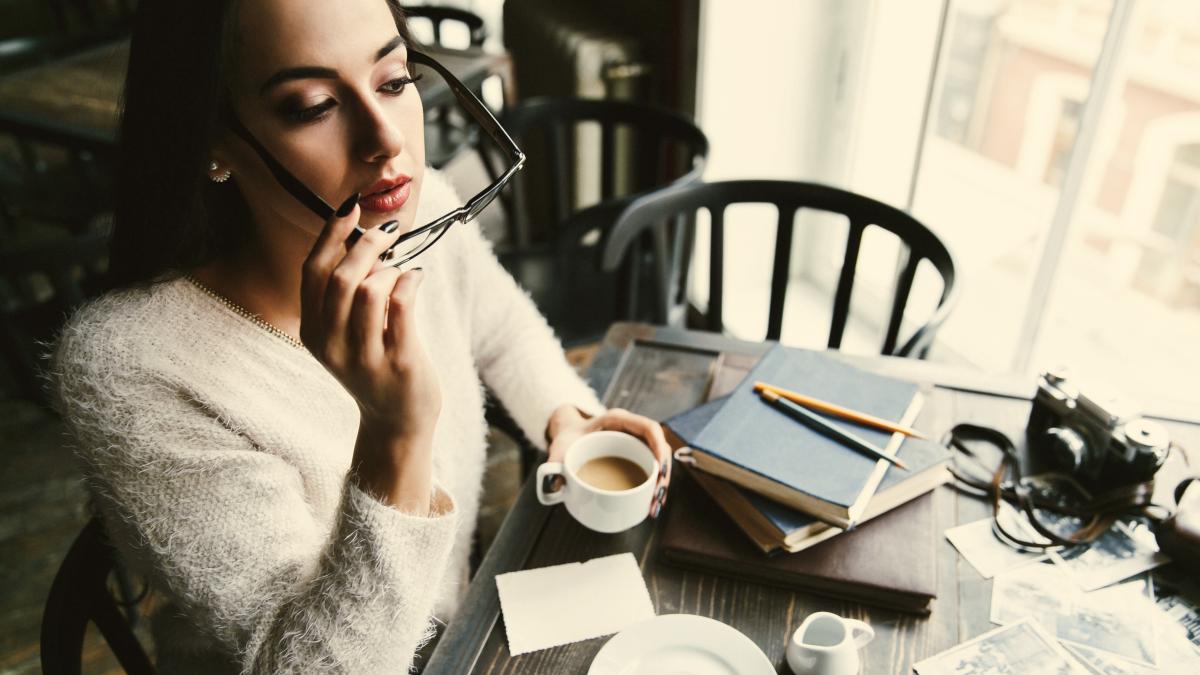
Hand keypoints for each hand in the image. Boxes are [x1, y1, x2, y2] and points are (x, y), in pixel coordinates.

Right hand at [300, 195, 440, 443]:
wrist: (396, 420)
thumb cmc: (374, 364)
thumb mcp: (344, 332)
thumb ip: (346, 292)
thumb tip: (366, 238)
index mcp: (312, 331)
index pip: (312, 271)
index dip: (330, 234)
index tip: (351, 208)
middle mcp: (331, 345)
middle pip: (342, 277)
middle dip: (367, 244)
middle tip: (387, 232)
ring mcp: (363, 356)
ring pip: (371, 289)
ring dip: (391, 268)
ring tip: (401, 271)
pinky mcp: (398, 362)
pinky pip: (401, 304)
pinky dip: (410, 280)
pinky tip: (416, 277)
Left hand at [546, 406, 672, 517]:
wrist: (568, 436)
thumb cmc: (568, 439)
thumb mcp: (560, 448)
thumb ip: (554, 463)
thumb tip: (554, 486)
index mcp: (617, 420)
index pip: (648, 427)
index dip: (658, 447)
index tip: (659, 470)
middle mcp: (631, 430)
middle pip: (659, 447)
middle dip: (663, 474)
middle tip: (657, 498)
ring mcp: (636, 443)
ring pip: (659, 461)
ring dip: (661, 484)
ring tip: (655, 506)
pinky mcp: (636, 456)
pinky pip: (652, 468)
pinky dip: (654, 486)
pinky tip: (651, 504)